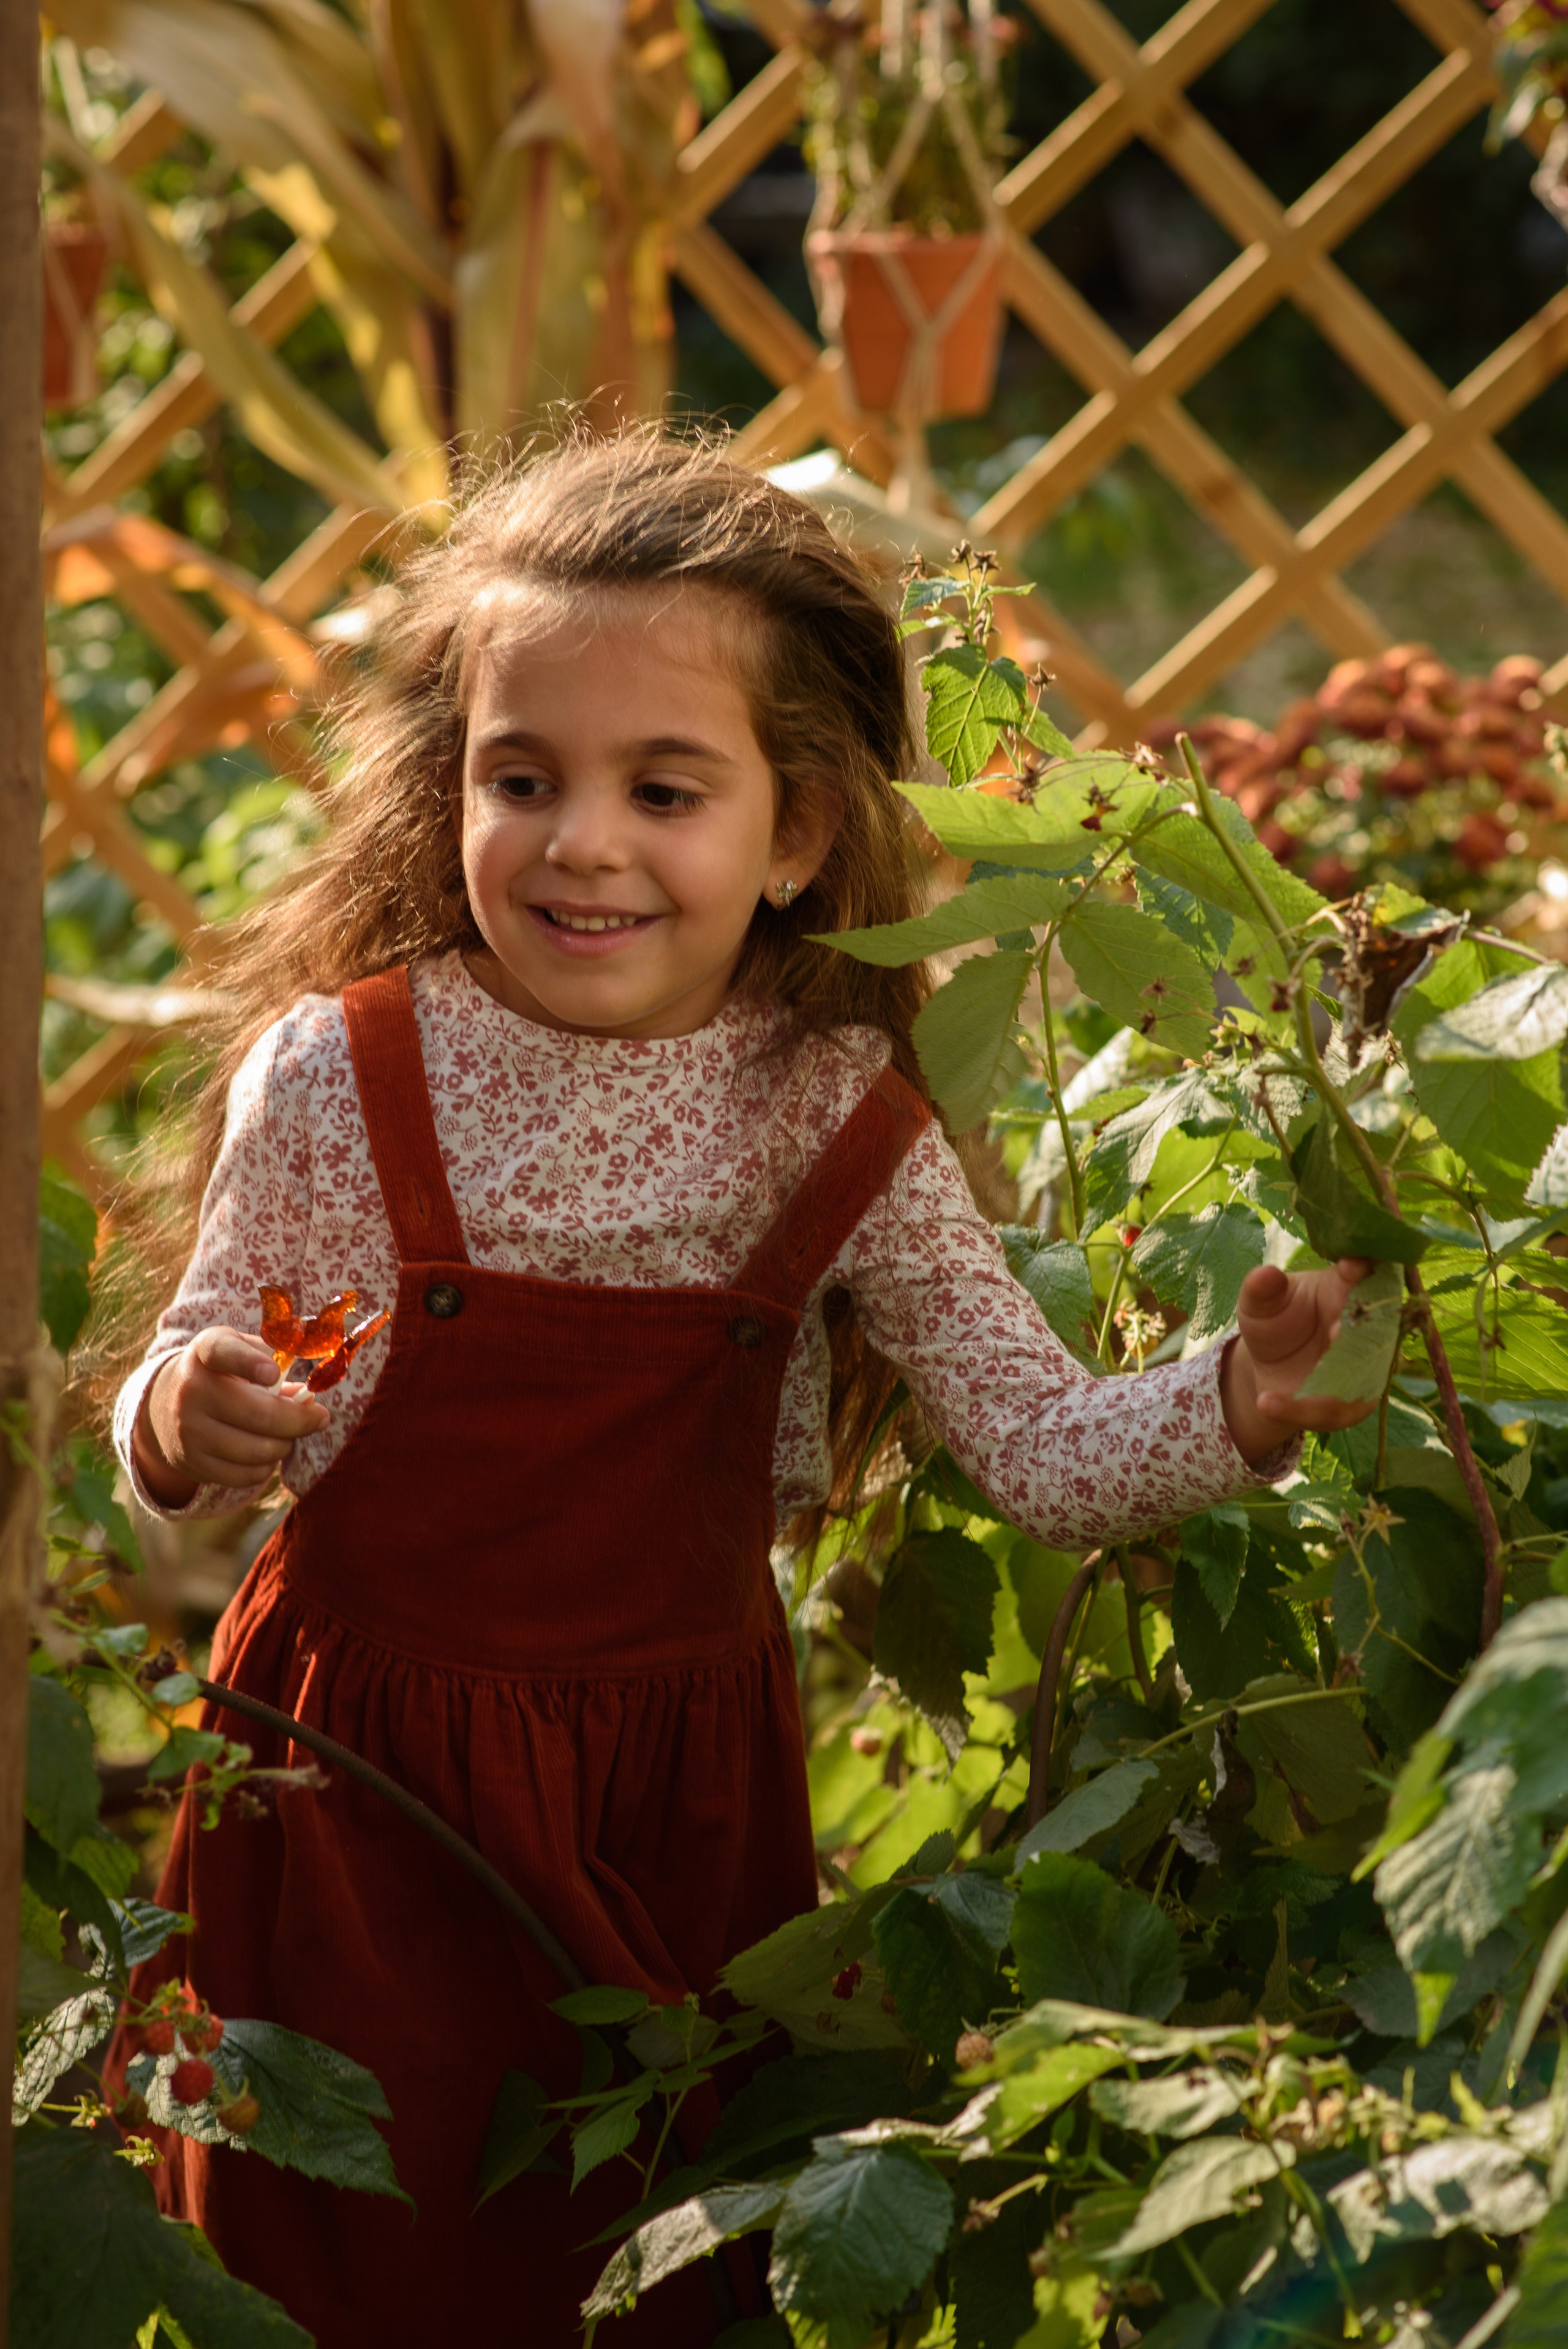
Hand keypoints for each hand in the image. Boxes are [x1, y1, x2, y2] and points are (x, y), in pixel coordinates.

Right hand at [134, 1327, 330, 1508]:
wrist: (165, 1404)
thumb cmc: (220, 1372)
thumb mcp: (240, 1351)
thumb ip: (274, 1362)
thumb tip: (304, 1398)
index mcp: (206, 1353)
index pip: (224, 1353)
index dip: (250, 1363)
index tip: (273, 1373)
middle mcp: (191, 1391)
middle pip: (259, 1414)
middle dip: (300, 1420)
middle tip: (318, 1417)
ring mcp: (188, 1431)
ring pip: (257, 1451)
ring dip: (285, 1444)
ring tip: (289, 1434)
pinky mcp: (191, 1463)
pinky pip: (245, 1475)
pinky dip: (266, 1466)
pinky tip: (268, 1450)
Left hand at [1220, 1257, 1377, 1464]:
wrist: (1272, 1369)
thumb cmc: (1274, 1322)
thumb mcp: (1259, 1305)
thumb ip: (1261, 1290)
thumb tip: (1264, 1274)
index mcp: (1346, 1290)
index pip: (1364, 1276)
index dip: (1362, 1271)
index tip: (1350, 1267)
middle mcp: (1366, 1328)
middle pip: (1375, 1327)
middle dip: (1359, 1329)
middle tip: (1337, 1331)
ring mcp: (1366, 1368)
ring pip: (1361, 1375)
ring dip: (1336, 1378)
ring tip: (1302, 1377)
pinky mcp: (1353, 1403)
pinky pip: (1333, 1410)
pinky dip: (1300, 1409)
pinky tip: (1266, 1403)